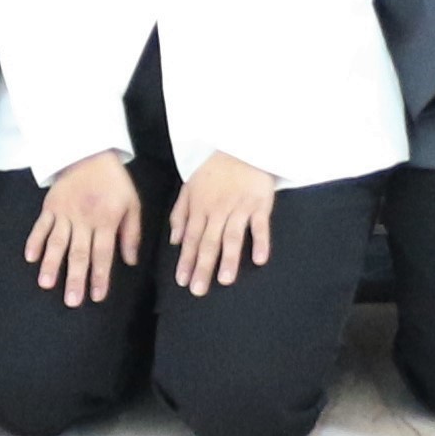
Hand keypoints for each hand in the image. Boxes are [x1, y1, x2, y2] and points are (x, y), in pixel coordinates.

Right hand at [26, 151, 139, 304]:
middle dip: (75, 278)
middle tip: (71, 301)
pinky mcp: (51, 206)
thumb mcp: (132, 204)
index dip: (100, 275)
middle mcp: (84, 220)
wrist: (91, 153)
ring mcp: (65, 213)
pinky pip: (41, 225)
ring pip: (57, 242)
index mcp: (106, 220)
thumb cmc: (114, 183)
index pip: (103, 253)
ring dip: (51, 263)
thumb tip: (130, 261)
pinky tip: (30, 257)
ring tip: (46, 283)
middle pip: (79, 252)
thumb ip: (131, 234)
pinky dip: (35, 240)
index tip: (97, 296)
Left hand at [169, 152, 281, 298]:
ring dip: (229, 258)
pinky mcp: (260, 203)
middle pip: (209, 242)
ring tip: (225, 279)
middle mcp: (218, 210)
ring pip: (232, 236)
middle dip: (203, 266)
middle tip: (198, 289)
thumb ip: (180, 214)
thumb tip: (174, 240)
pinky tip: (259, 259)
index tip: (182, 280)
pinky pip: (261, 225)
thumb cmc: (213, 170)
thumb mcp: (190, 187)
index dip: (186, 260)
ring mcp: (240, 207)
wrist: (240, 146)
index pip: (191, 238)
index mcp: (200, 208)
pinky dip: (261, 241)